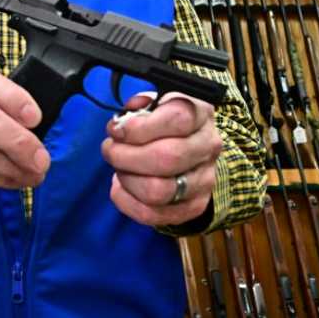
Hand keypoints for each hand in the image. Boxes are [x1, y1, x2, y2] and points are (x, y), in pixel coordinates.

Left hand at [101, 92, 222, 226]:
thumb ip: (138, 106)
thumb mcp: (155, 104)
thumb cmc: (165, 123)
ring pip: (158, 191)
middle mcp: (208, 146)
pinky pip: (153, 214)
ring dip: (127, 179)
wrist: (192, 151)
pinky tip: (120, 187)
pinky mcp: (194, 206)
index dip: (139, 127)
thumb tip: (122, 122)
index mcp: (201, 113)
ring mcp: (205, 179)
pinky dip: (127, 202)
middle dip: (125, 155)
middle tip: (109, 150)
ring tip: (119, 168)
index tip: (116, 130)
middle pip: (167, 158)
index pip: (178, 118)